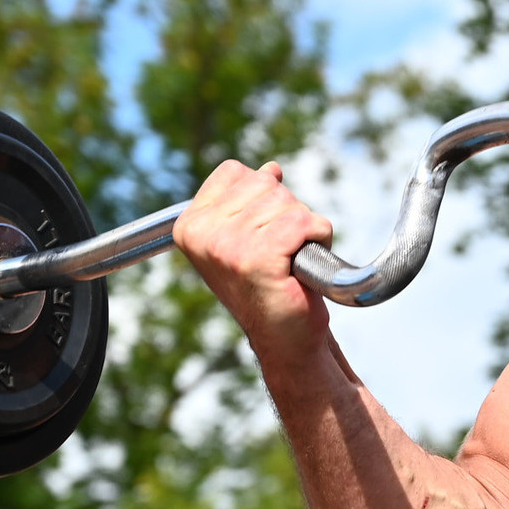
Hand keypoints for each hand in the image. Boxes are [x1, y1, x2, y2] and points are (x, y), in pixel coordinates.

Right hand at [173, 159, 334, 371]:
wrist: (285, 338)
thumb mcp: (250, 236)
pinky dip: (318, 237)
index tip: (262, 234)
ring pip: (288, 202)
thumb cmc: (270, 287)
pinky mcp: (258, 258)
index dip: (262, 197)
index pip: (235, 172)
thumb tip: (270, 170)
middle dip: (286, 213)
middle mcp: (202, 234)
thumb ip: (251, 201)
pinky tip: (303, 264)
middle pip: (265, 183)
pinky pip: (305, 222)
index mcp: (190, 225)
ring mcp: (228, 246)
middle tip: (280, 253)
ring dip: (303, 229)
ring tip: (290, 261)